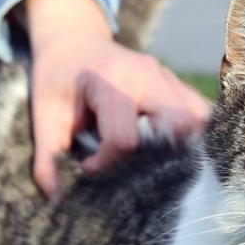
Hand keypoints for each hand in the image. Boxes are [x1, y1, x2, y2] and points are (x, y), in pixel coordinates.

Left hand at [25, 0, 209, 199]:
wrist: (73, 43)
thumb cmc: (57, 82)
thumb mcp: (43, 118)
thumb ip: (47, 160)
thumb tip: (57, 201)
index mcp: (107, 80)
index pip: (125, 138)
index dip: (107, 163)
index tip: (89, 165)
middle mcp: (146, 74)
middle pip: (177, 127)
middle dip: (156, 159)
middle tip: (128, 168)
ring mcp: (167, 77)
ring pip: (199, 121)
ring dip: (182, 149)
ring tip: (151, 163)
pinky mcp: (178, 84)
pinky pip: (201, 115)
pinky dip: (192, 138)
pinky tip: (170, 152)